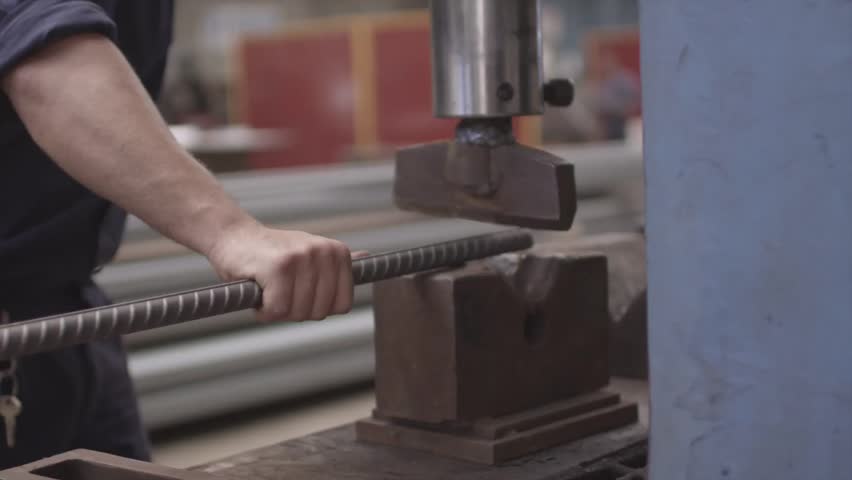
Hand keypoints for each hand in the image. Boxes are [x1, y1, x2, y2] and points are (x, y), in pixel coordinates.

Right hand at [207, 221, 353, 321]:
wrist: (232, 237)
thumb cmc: (271, 253)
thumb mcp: (310, 253)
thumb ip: (336, 262)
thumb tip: (367, 257)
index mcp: (338, 252)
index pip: (342, 305)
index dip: (317, 307)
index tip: (299, 293)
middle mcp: (324, 252)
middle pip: (320, 312)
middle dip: (295, 310)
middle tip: (279, 290)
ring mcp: (302, 258)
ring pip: (298, 312)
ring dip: (277, 310)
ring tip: (268, 288)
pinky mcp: (279, 267)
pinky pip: (278, 310)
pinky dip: (263, 310)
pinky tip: (258, 291)